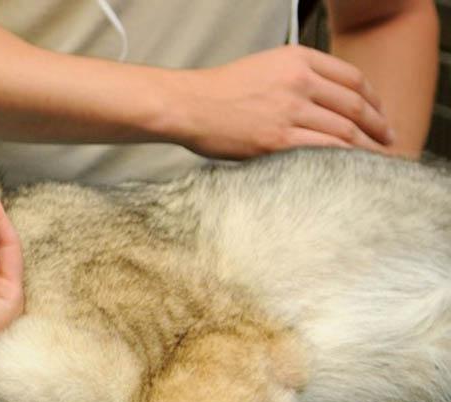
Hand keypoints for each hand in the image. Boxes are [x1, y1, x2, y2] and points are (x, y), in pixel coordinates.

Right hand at [167, 46, 394, 158]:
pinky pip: (324, 150)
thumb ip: (297, 77)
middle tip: (388, 139)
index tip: (380, 113)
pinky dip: (344, 160)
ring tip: (376, 159)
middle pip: (355, 105)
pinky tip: (352, 168)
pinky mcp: (278, 140)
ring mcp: (290, 111)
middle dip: (378, 125)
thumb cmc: (219, 91)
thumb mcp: (264, 67)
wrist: (186, 105)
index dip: (374, 98)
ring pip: (345, 130)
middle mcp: (299, 81)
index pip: (352, 78)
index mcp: (298, 59)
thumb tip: (326, 102)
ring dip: (366, 147)